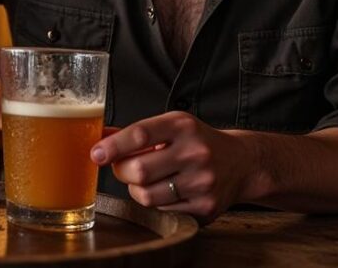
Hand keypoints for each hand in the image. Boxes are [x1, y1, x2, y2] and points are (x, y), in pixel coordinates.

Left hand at [91, 112, 254, 222]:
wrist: (242, 163)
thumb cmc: (197, 142)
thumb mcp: (171, 126)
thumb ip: (135, 133)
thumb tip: (99, 139)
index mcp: (182, 126)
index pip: (140, 134)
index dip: (113, 146)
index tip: (96, 154)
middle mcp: (195, 152)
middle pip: (138, 170)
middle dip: (123, 171)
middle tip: (126, 168)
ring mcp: (202, 182)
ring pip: (146, 195)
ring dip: (138, 189)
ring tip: (149, 180)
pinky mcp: (206, 207)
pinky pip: (162, 211)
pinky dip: (157, 203)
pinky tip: (169, 191)